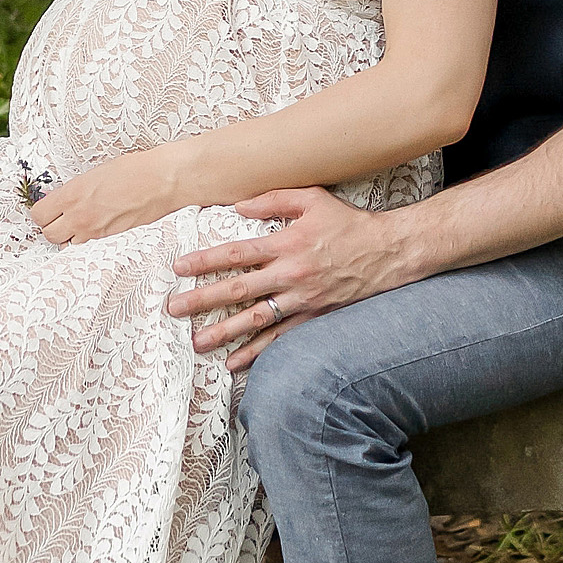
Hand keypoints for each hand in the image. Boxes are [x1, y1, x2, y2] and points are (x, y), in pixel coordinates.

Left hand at [28, 142, 184, 244]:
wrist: (163, 181)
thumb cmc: (136, 171)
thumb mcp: (96, 173)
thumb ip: (75, 191)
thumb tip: (65, 200)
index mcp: (72, 194)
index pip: (39, 215)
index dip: (43, 213)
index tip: (50, 210)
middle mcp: (80, 217)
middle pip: (49, 235)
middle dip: (55, 227)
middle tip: (65, 219)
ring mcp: (96, 233)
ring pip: (69, 246)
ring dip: (72, 238)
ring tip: (86, 225)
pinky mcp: (112, 243)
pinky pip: (90, 250)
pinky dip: (90, 245)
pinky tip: (100, 232)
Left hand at [167, 189, 407, 366]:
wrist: (388, 252)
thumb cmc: (348, 223)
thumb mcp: (313, 199)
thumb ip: (274, 199)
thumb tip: (239, 206)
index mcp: (286, 244)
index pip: (236, 254)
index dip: (205, 261)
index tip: (180, 269)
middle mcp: (290, 274)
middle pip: (238, 290)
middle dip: (202, 300)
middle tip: (174, 310)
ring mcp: (302, 299)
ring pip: (256, 320)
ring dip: (224, 333)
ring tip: (198, 343)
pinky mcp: (314, 316)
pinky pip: (281, 338)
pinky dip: (258, 352)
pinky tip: (236, 363)